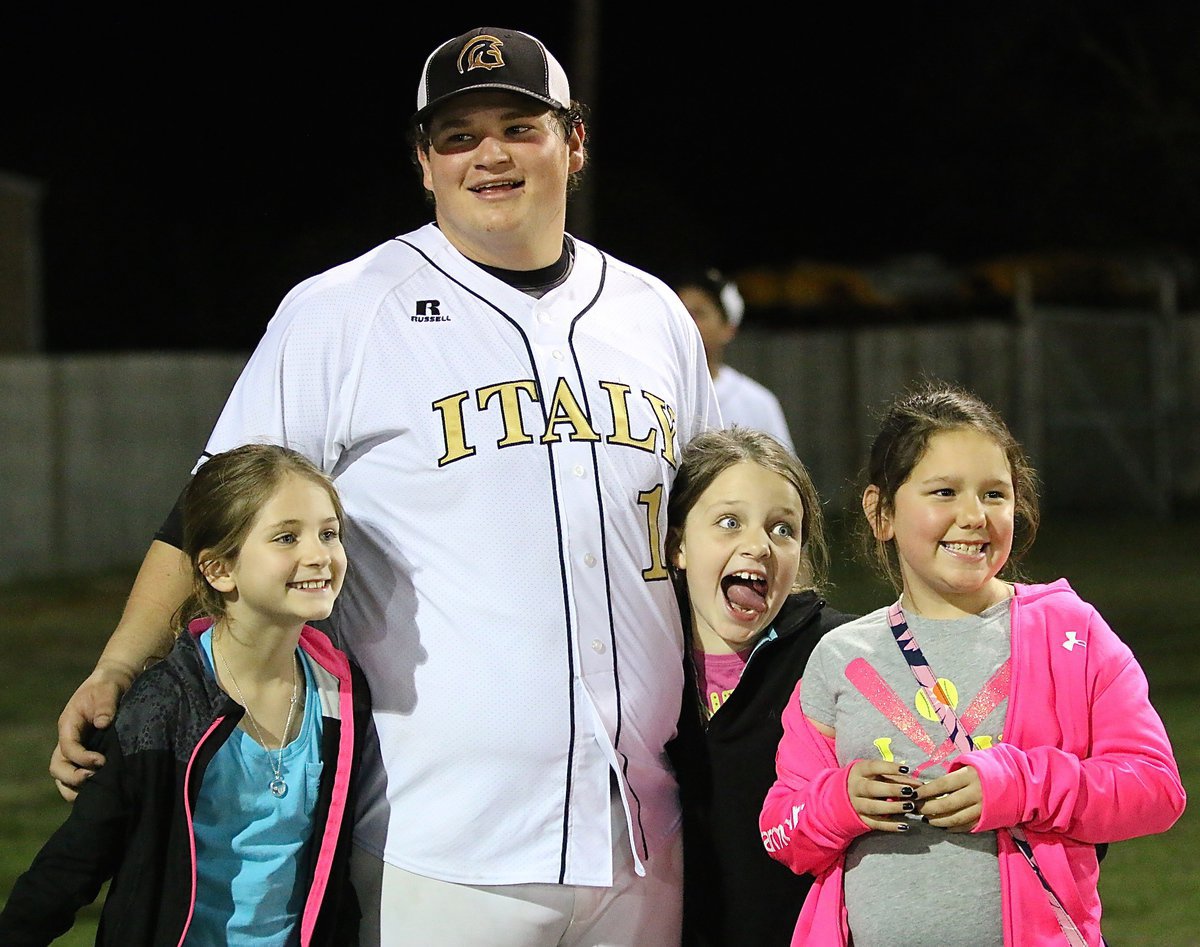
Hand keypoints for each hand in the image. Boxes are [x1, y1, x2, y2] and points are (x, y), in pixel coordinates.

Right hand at [49, 663, 132, 800]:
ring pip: (63, 776)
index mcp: (69, 725)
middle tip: (93, 779)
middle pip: (58, 767)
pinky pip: (78, 775)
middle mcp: (68, 740)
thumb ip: (106, 705)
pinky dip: (84, 787)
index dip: (81, 758)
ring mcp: (77, 749)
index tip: (101, 761)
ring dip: (74, 788)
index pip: (67, 748)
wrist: (115, 684)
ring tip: (94, 793)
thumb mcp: (108, 689)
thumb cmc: (109, 686)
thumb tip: (103, 723)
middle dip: (72, 778)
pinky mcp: (88, 755)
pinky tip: (101, 791)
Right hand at [846, 760, 922, 832]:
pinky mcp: (862, 819)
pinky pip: (876, 823)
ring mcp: (857, 805)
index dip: (889, 768)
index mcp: (859, 771)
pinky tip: (905, 825)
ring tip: (910, 807)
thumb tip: (918, 784)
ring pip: (874, 807)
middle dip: (892, 790)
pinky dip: (891, 825)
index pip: (873, 767)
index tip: (906, 769)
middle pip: (872, 789)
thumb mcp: (875, 774)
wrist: (844, 797)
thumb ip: (895, 777)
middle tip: (910, 791)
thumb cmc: (867, 780)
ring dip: (893, 808)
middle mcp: (855, 787)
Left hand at [915, 766, 982, 831]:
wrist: (1018, 781)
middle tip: (916, 809)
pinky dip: (953, 827)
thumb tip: (931, 784)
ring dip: (937, 821)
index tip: (913, 794)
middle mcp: (976, 793)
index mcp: (970, 776)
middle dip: (928, 808)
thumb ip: (953, 773)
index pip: (942, 785)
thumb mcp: (971, 764)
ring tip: (926, 819)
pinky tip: (943, 826)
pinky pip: (966, 826)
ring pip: (955, 819)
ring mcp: (982, 808)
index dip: (926, 791)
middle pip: (946, 804)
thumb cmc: (988, 770)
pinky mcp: (987, 820)